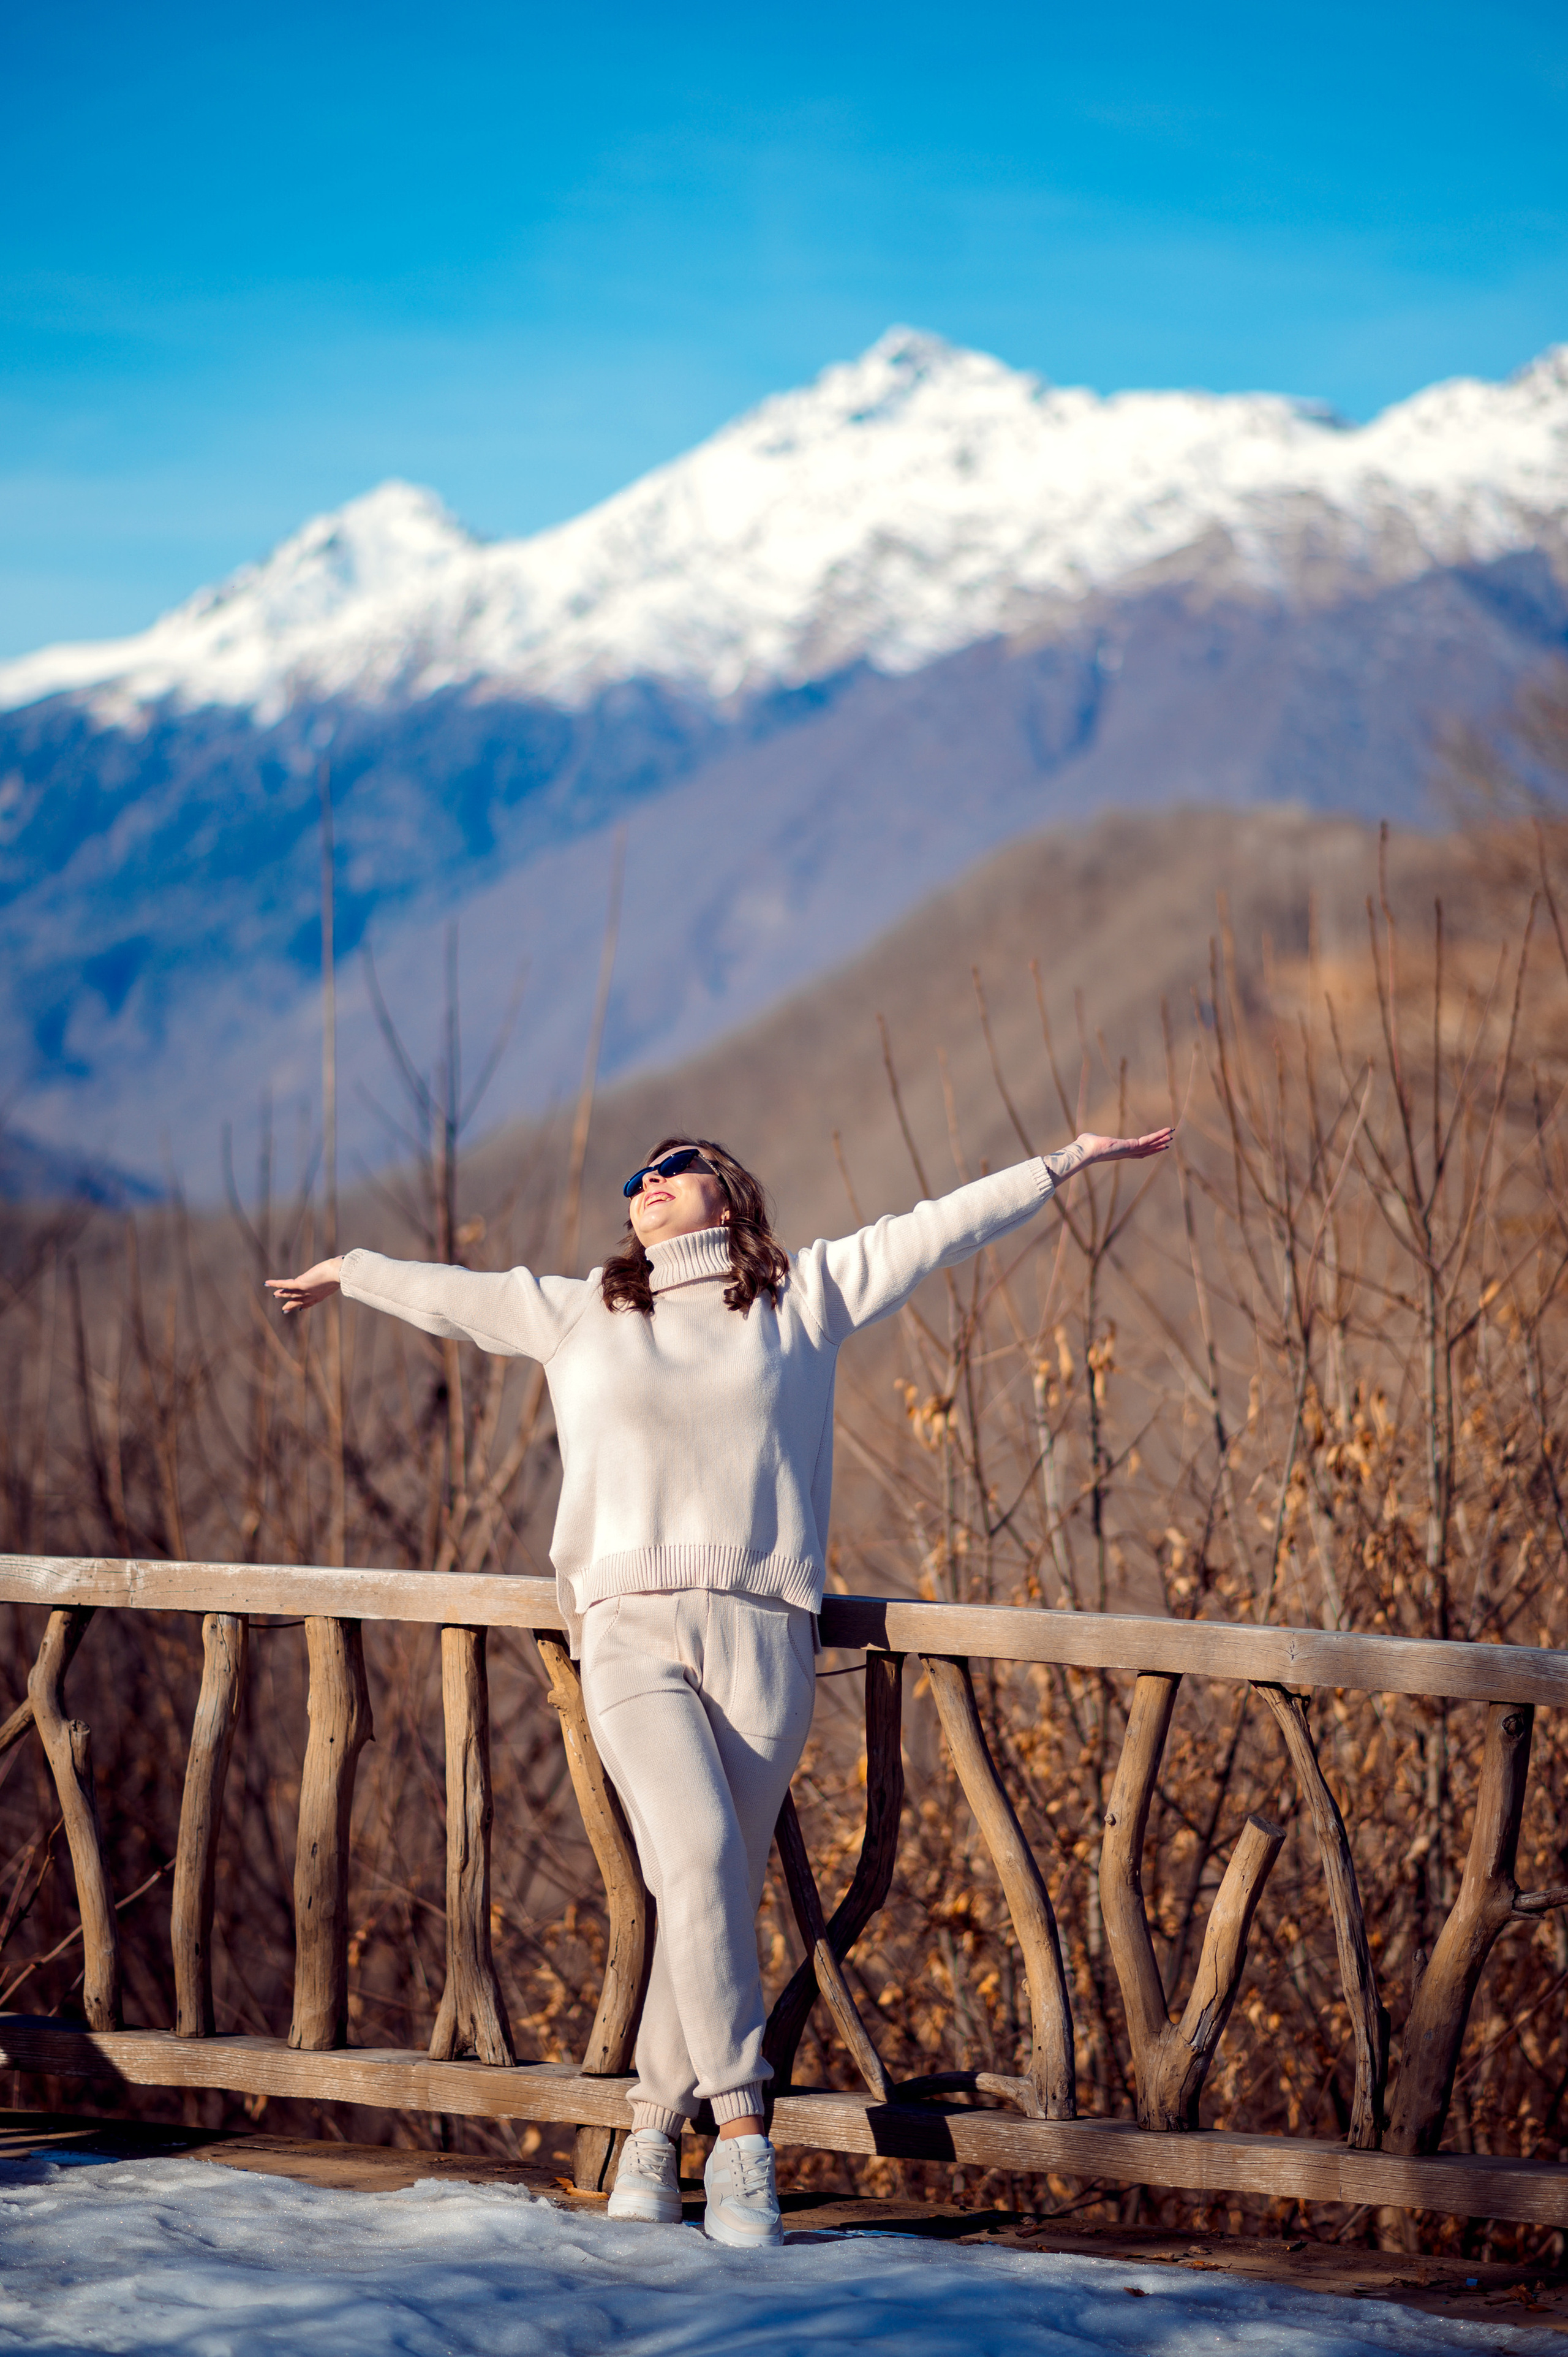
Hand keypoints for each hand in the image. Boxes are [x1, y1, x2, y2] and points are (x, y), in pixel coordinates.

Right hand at [265, 1258, 343, 1314]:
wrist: (340, 1273)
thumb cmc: (343, 1270)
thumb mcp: (340, 1270)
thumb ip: (338, 1266)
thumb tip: (342, 1258)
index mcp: (323, 1293)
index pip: (312, 1301)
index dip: (306, 1305)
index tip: (301, 1308)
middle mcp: (313, 1294)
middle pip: (299, 1301)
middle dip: (292, 1305)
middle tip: (284, 1310)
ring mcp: (306, 1290)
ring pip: (291, 1293)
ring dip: (282, 1293)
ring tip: (275, 1295)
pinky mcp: (300, 1284)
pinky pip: (285, 1284)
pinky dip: (275, 1283)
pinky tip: (266, 1283)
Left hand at [1052, 1128, 1173, 1176]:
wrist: (1086, 1151)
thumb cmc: (1085, 1146)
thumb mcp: (1090, 1140)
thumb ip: (1091, 1138)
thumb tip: (1085, 1138)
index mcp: (1119, 1152)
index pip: (1136, 1151)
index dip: (1147, 1149)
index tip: (1154, 1146)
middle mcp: (1126, 1153)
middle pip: (1146, 1150)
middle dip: (1157, 1146)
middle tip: (1167, 1142)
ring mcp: (1130, 1150)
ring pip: (1149, 1145)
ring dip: (1161, 1140)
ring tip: (1171, 1135)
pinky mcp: (1131, 1145)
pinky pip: (1148, 1140)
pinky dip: (1158, 1135)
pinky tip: (1167, 1131)